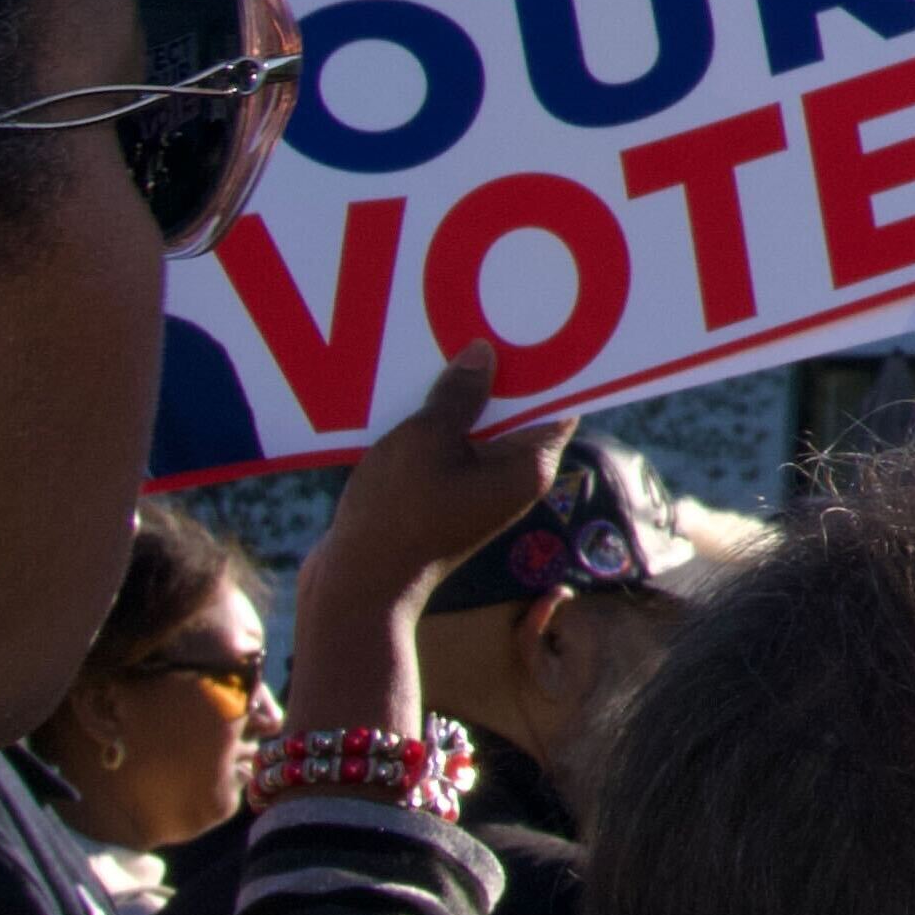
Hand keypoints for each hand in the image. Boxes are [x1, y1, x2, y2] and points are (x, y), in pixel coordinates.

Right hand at [288, 359, 553, 743]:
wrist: (356, 590)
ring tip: (433, 351)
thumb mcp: (427, 441)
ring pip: (473, 428)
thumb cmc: (397, 517)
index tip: (534, 324)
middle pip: (514, 410)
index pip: (558, 402)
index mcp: (530, 466)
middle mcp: (512, 478)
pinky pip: (444, 449)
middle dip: (494, 372)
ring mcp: (476, 490)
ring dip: (454, 397)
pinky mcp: (440, 498)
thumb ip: (458, 395)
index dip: (550, 363)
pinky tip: (403, 395)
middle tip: (474, 324)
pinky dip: (429, 425)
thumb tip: (485, 353)